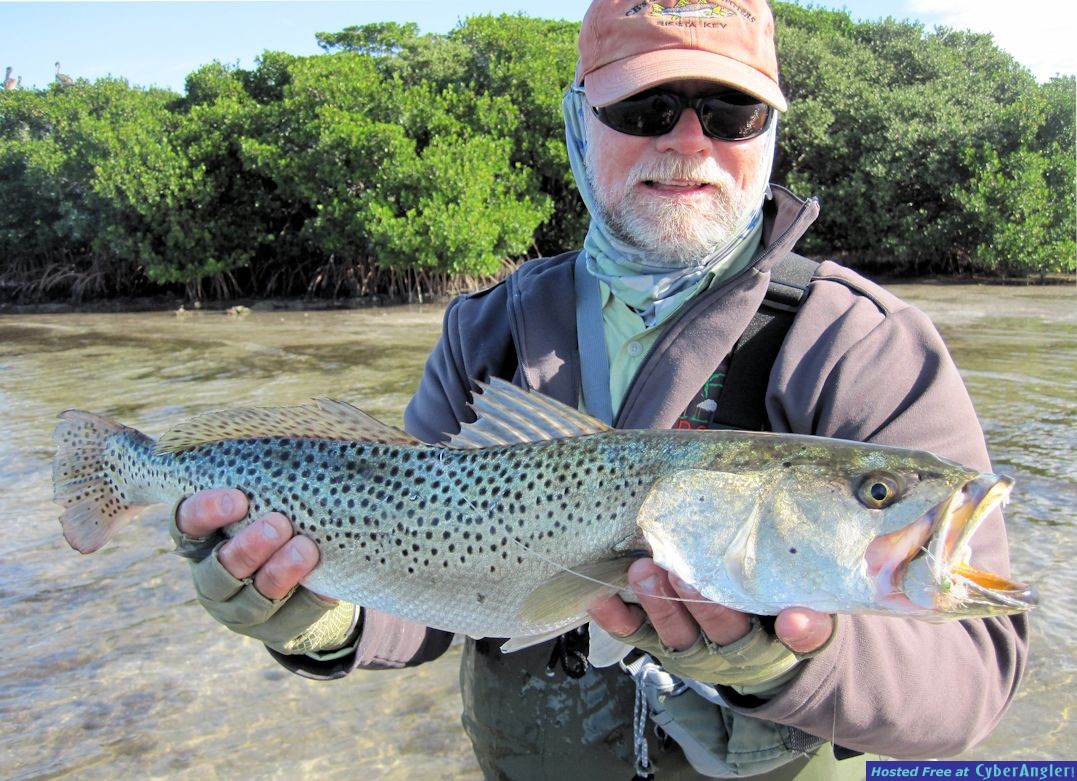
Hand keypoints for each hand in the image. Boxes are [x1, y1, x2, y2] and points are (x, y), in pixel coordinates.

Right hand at [173, 489, 353, 655]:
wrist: (302, 582)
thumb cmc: (278, 524)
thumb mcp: (264, 503)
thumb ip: (265, 484)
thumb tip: (293, 441)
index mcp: (202, 540)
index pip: (186, 525)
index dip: (205, 513)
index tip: (238, 499)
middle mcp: (213, 577)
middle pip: (219, 570)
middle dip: (248, 548)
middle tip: (279, 524)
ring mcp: (240, 609)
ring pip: (253, 599)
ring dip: (279, 573)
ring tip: (306, 549)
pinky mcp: (274, 630)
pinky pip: (292, 618)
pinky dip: (312, 599)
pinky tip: (329, 584)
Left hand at [589, 558, 832, 667]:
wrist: (761, 655)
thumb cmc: (781, 620)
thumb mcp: (810, 625)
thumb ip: (811, 624)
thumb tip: (798, 621)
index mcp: (767, 647)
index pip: (764, 635)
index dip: (764, 624)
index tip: (777, 615)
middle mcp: (725, 654)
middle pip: (710, 632)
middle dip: (693, 604)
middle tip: (678, 570)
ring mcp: (689, 648)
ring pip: (671, 634)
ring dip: (653, 604)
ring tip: (640, 571)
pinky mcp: (659, 643)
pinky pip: (634, 634)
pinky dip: (615, 617)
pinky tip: (598, 597)